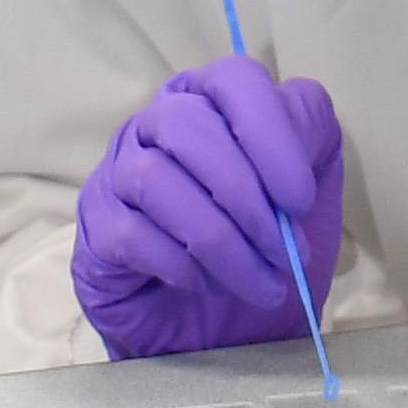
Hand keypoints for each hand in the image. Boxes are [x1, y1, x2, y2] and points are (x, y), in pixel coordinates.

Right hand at [69, 60, 343, 358]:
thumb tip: (298, 127)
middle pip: (185, 124)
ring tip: (259, 282)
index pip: (232, 80)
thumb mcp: (310, 190)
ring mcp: (117, 174)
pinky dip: (181, 265)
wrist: (226, 327)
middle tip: (285, 254)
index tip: (299, 198)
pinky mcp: (97, 229)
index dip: (268, 132)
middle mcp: (156, 125)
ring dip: (220, 240)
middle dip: (245, 196)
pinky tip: (211, 285)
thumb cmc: (266, 247)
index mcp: (213, 102)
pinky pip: (130, 233)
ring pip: (153, 179)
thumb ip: (311, 139)